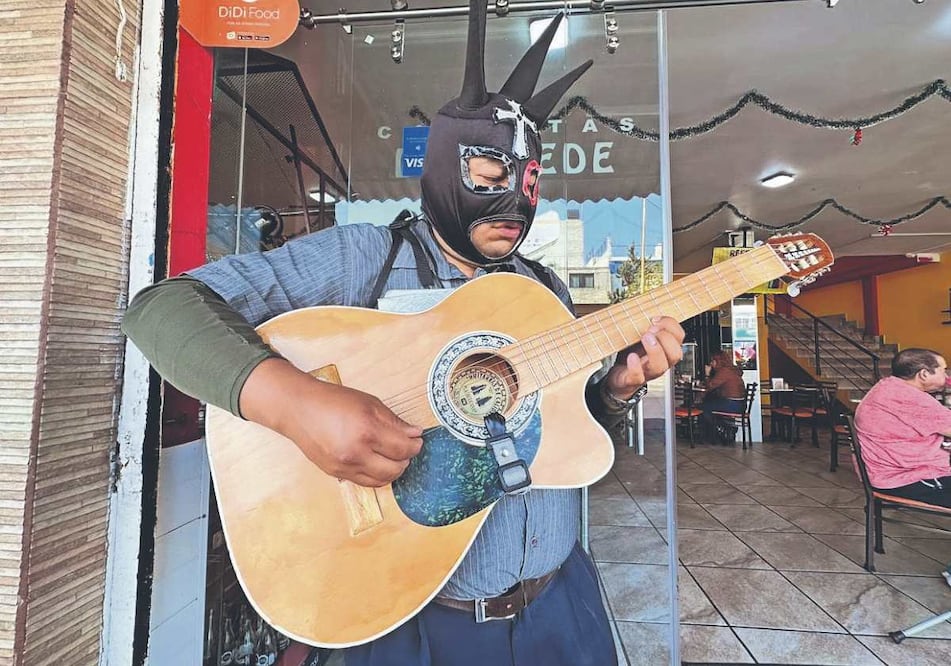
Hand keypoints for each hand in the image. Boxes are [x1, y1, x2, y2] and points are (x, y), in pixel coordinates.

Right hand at [239, 358, 422, 486]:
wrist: (299, 409)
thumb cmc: (333, 401)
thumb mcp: (369, 403)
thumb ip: (394, 421)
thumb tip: (415, 434)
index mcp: (367, 431)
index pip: (403, 449)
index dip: (415, 445)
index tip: (417, 439)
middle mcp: (356, 453)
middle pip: (396, 468)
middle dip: (406, 459)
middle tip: (406, 447)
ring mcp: (345, 466)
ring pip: (382, 480)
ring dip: (393, 469)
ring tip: (392, 455)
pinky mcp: (336, 474)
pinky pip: (365, 482)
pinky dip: (377, 475)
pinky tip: (377, 462)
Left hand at [603, 316, 684, 398]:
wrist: (618, 376)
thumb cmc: (631, 354)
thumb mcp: (640, 335)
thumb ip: (646, 324)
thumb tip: (646, 310)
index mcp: (664, 348)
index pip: (679, 336)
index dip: (670, 325)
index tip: (654, 318)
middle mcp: (660, 361)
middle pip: (675, 353)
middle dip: (665, 338)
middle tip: (650, 331)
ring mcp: (647, 371)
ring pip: (660, 366)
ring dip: (655, 350)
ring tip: (645, 338)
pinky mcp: (632, 379)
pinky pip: (638, 377)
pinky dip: (636, 366)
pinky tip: (632, 357)